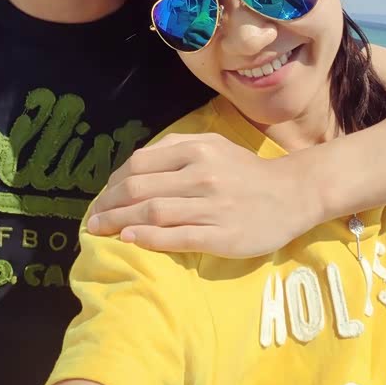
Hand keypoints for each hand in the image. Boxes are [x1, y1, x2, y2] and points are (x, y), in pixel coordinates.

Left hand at [86, 133, 326, 256]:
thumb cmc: (246, 172)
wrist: (292, 194)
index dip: (113, 183)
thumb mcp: (213, 145)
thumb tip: (134, 167)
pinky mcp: (222, 235)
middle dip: (108, 205)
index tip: (102, 198)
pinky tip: (130, 238)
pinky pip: (177, 237)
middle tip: (92, 219)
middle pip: (140, 189)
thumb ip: (176, 149)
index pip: (140, 164)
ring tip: (101, 231)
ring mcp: (212, 206)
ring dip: (119, 222)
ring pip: (154, 212)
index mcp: (197, 149)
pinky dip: (149, 238)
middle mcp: (202, 174)